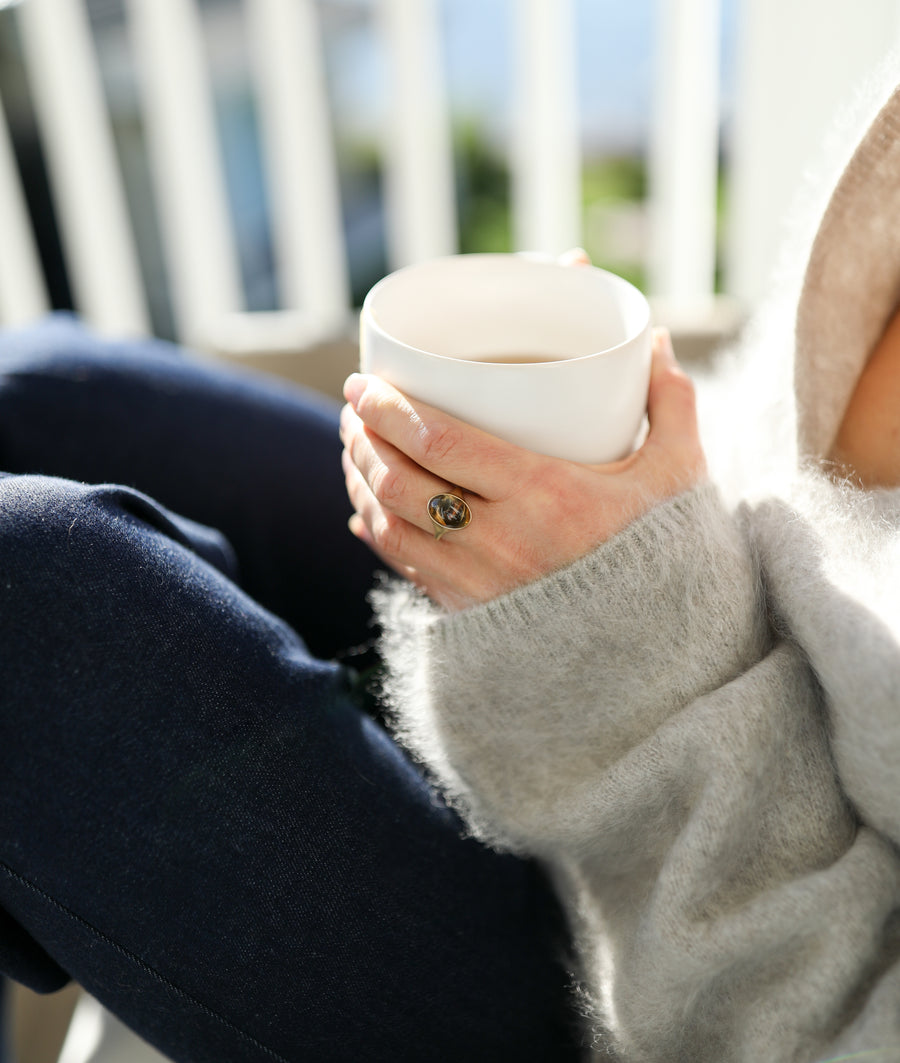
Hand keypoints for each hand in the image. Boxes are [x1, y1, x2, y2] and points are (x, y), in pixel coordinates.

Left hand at [341, 328, 705, 611]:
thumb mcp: (678, 477)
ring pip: (390, 524)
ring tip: (355, 448)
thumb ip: (670, 402)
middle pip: (400, 480)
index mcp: (544, 494)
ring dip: (361, 480)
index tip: (363, 384)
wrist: (658, 658)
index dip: (388, 409)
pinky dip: (376, 532)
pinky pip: (403, 567)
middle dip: (364, 438)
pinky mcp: (470, 614)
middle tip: (354, 409)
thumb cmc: (665, 559)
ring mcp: (478, 583)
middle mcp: (499, 541)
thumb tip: (655, 339)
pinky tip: (366, 509)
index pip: (439, 442)